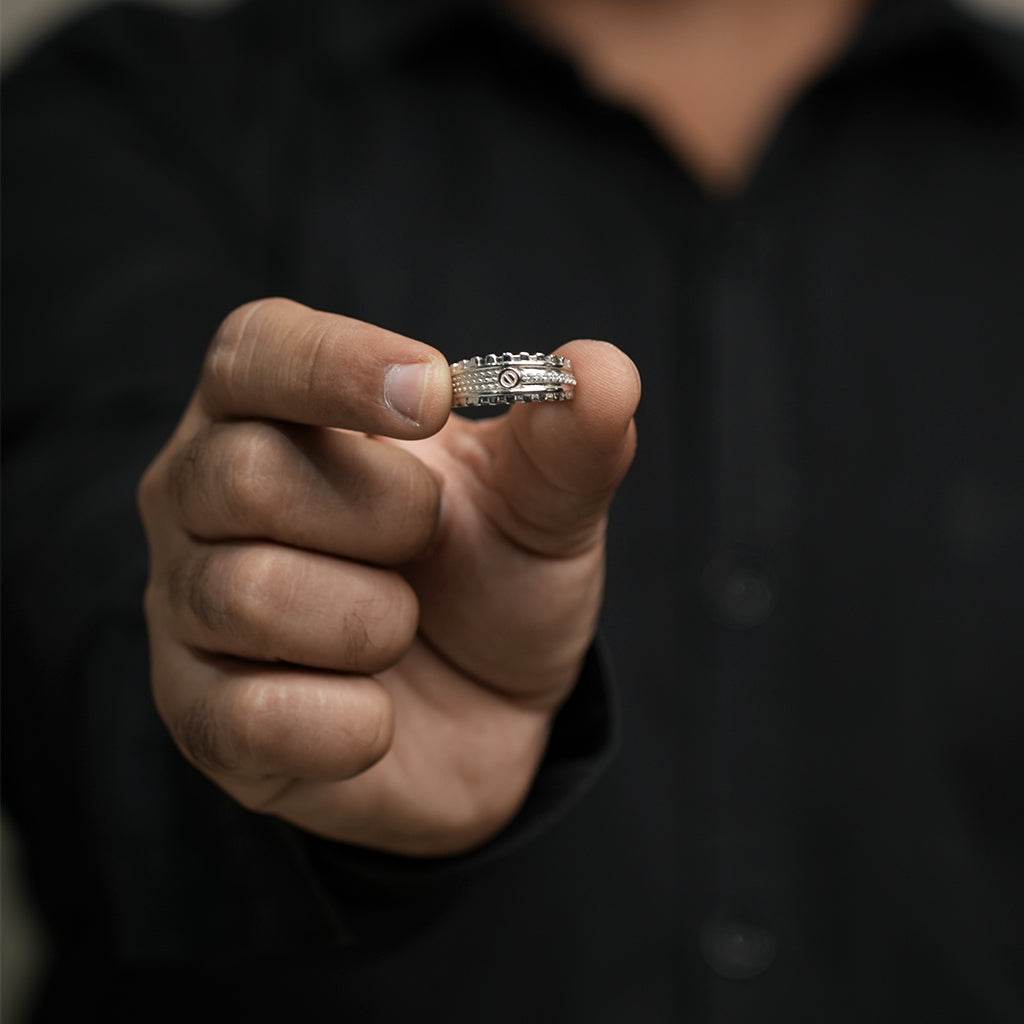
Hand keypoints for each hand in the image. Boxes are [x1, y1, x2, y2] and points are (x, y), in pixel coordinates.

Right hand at [138, 298, 639, 855]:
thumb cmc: (493, 582)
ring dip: (374, 622)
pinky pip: (253, 716)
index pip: (254, 350)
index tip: (432, 397)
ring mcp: (188, 609)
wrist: (487, 714)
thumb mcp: (545, 509)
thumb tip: (601, 373)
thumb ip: (569, 444)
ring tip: (403, 628)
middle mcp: (204, 496)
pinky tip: (377, 710)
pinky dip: (353, 721)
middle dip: (384, 518)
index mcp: (277, 412)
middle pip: (243, 474)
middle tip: (427, 542)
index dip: (334, 365)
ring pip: (248, 594)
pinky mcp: (202, 717)